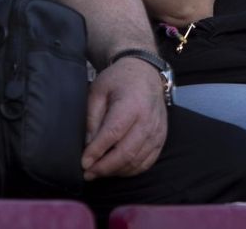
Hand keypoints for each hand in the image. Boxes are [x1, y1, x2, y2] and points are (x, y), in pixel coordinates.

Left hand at [82, 56, 167, 179]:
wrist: (145, 73)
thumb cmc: (119, 80)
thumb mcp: (98, 90)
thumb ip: (92, 118)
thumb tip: (88, 145)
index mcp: (130, 104)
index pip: (112, 134)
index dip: (97, 151)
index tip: (84, 163)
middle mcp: (147, 119)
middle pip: (126, 152)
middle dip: (104, 167)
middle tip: (88, 173)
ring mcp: (157, 130)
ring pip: (137, 161)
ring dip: (116, 171)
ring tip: (99, 172)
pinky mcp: (161, 138)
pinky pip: (147, 162)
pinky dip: (131, 170)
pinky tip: (117, 169)